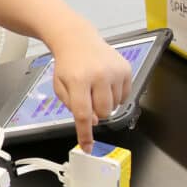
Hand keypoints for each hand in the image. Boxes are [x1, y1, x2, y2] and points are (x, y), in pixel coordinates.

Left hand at [52, 34, 132, 152]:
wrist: (78, 40)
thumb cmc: (68, 65)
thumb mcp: (60, 87)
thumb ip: (72, 106)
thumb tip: (91, 122)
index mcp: (78, 81)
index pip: (83, 114)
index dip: (85, 134)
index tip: (87, 146)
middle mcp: (99, 75)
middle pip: (102, 113)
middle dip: (95, 113)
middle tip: (88, 99)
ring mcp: (114, 72)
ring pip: (115, 106)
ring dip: (105, 104)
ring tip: (95, 88)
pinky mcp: (126, 69)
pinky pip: (125, 96)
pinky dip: (116, 96)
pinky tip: (106, 84)